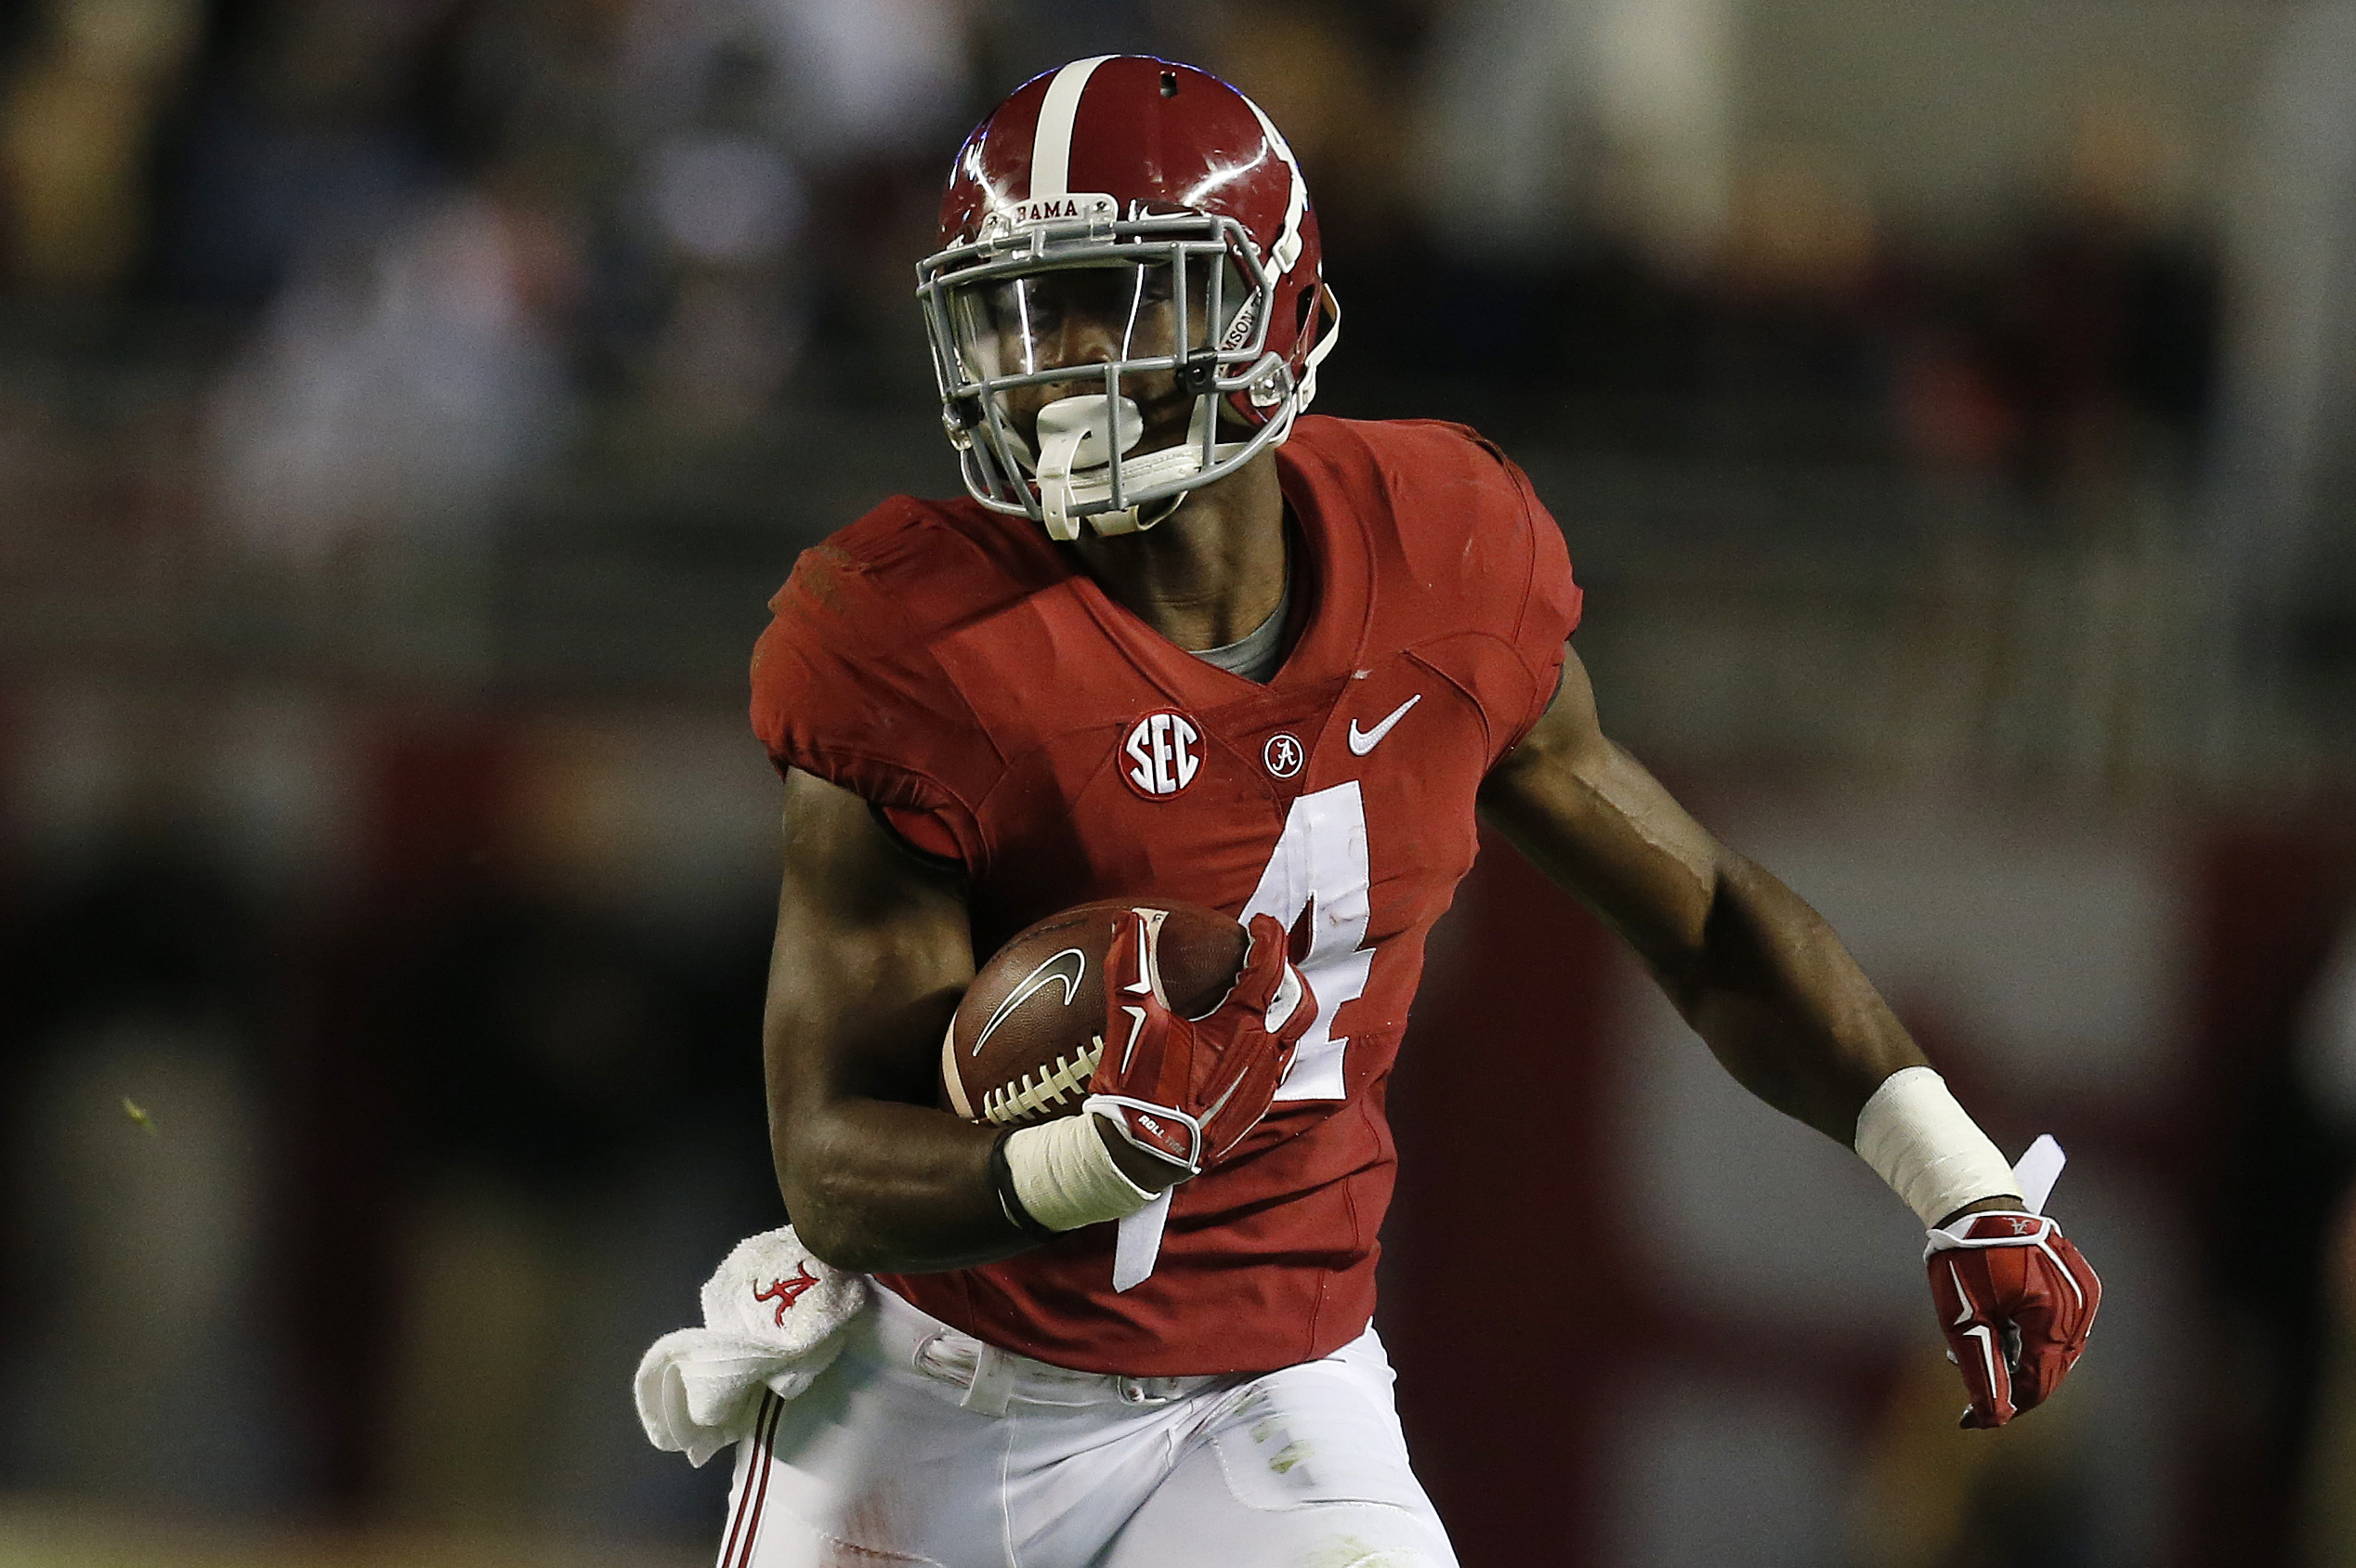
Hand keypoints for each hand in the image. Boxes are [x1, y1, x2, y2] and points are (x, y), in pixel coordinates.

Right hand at [1085, 910, 1314, 1177]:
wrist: (1144, 1156)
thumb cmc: (1138, 1090)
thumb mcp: (1130, 1022)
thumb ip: (1130, 966)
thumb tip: (1129, 920)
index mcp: (1240, 1029)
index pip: (1270, 970)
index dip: (1269, 939)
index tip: (1260, 923)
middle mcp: (1264, 1057)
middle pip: (1299, 1004)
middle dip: (1291, 975)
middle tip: (1268, 960)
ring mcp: (1264, 1087)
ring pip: (1292, 1039)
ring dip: (1282, 1012)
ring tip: (1258, 999)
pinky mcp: (1255, 1110)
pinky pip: (1278, 1068)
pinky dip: (1270, 1045)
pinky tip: (1243, 1046)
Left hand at [1925, 1210, 2100, 1427]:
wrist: (1976, 1204)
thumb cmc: (1965, 1257)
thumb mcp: (1963, 1319)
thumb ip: (1981, 1371)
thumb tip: (1992, 1418)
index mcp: (2055, 1316)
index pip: (2038, 1383)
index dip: (2006, 1407)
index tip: (1970, 1419)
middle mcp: (2079, 1308)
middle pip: (2050, 1369)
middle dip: (2012, 1384)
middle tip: (1973, 1394)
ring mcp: (2083, 1295)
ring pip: (2055, 1350)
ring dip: (2021, 1362)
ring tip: (1981, 1358)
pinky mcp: (2079, 1285)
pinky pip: (2059, 1327)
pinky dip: (2031, 1339)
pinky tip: (2000, 1335)